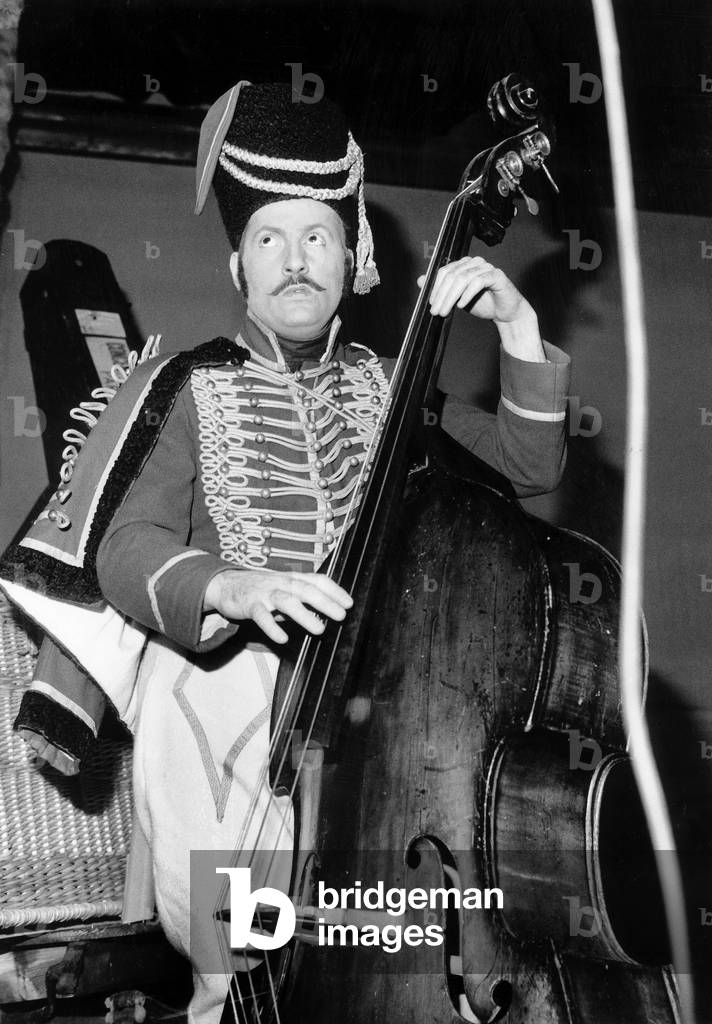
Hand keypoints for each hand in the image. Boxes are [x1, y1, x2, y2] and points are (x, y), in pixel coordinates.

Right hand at [203, 569, 352, 644]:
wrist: (226, 584)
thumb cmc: (261, 589)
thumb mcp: (284, 589)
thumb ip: (303, 599)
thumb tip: (326, 613)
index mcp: (292, 578)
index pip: (317, 580)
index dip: (334, 590)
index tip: (350, 603)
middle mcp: (281, 583)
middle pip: (305, 590)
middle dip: (325, 602)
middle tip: (342, 615)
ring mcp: (265, 593)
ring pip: (287, 601)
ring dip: (304, 615)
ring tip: (320, 629)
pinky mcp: (250, 604)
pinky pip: (261, 616)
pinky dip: (272, 627)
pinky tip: (283, 638)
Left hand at [417, 256, 530, 321]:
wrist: (505, 313)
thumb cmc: (483, 303)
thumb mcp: (457, 298)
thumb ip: (441, 289)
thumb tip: (420, 280)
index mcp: (464, 265)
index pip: (444, 271)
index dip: (435, 287)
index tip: (430, 304)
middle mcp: (474, 262)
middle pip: (452, 275)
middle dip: (441, 295)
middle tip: (436, 311)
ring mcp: (486, 267)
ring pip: (462, 278)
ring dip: (451, 297)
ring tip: (445, 311)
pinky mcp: (496, 275)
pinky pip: (478, 282)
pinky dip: (467, 295)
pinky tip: (461, 305)